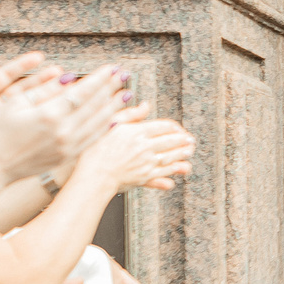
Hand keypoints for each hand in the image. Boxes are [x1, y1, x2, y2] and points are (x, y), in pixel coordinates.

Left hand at [0, 53, 53, 164]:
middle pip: (22, 89)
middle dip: (41, 81)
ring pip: (29, 106)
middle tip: (60, 74)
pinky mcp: (8, 138)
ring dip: (46, 98)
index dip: (23, 66)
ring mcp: (4, 123)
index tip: (39, 58)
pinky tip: (56, 111)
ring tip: (64, 90)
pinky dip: (42, 117)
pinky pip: (28, 125)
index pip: (7, 75)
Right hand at [0, 66, 127, 183]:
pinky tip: (113, 119)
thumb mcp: (16, 103)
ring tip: (125, 94)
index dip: (100, 79)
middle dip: (111, 89)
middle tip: (124, 76)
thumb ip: (45, 89)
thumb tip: (71, 78)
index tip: (112, 68)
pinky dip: (105, 128)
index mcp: (49, 115)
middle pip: (95, 106)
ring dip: (113, 107)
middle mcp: (63, 132)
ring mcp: (67, 147)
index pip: (83, 92)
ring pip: (98, 124)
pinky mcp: (67, 158)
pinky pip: (92, 140)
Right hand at [75, 115, 194, 191]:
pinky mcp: (144, 177)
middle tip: (190, 140)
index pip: (164, 126)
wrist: (92, 174)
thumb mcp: (110, 124)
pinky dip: (174, 172)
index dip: (174, 127)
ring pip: (171, 157)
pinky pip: (164, 173)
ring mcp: (146, 163)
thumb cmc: (95, 149)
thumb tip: (146, 105)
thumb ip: (131, 114)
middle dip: (183, 140)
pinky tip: (180, 171)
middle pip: (171, 141)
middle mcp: (145, 147)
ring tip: (189, 152)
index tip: (178, 128)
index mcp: (137, 132)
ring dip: (183, 154)